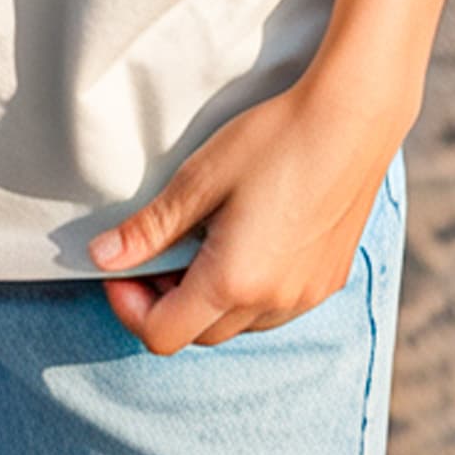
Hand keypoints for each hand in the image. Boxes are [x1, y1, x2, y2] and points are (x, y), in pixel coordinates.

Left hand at [84, 83, 397, 352]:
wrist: (352, 119)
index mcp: (233, 281)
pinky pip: (274, 308)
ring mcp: (305, 296)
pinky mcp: (328, 281)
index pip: (162, 335)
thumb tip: (101, 258)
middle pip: (199, 334)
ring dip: (209, 299)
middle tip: (158, 247)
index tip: (121, 266)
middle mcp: (272, 303)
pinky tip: (247, 239)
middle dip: (167, 301)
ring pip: (238, 325)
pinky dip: (248, 291)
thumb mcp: (201, 177)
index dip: (129, 306)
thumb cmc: (273, 139)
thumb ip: (151, 227)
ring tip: (203, 238)